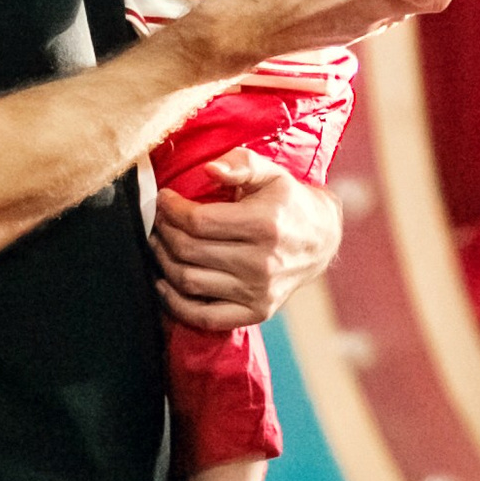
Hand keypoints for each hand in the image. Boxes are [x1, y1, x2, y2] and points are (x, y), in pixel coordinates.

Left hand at [153, 149, 344, 332]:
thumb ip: (240, 164)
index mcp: (264, 225)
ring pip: (189, 281)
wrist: (321, 240)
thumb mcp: (271, 172)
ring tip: (160, 244)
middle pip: (189, 250)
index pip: (198, 221)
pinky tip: (164, 283)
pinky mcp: (257, 312)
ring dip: (163, 262)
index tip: (163, 199)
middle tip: (158, 220)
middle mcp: (262, 262)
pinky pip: (204, 317)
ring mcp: (259, 292)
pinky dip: (176, 304)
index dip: (171, 209)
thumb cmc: (288, 202)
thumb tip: (210, 169)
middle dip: (164, 232)